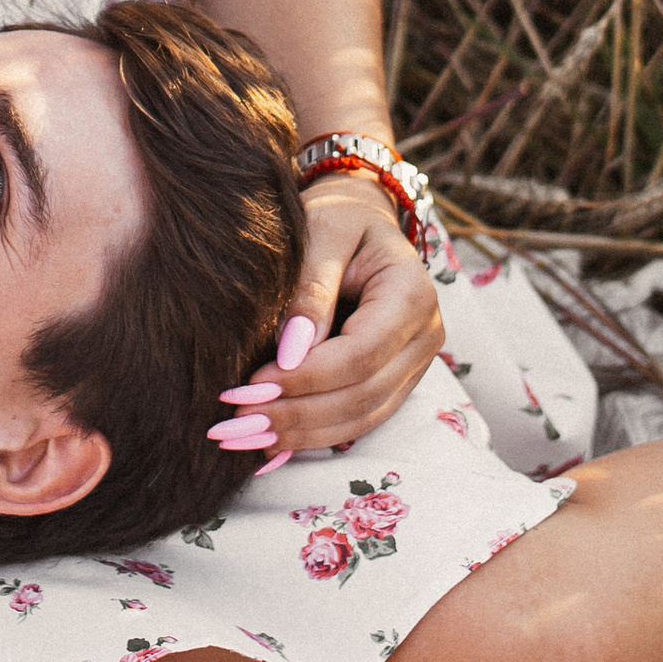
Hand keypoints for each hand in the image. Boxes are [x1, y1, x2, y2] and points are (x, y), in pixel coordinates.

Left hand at [218, 182, 444, 462]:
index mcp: (413, 294)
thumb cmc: (338, 219)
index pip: (361, 353)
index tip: (252, 384)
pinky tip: (270, 442)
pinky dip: (314, 434)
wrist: (360, 221)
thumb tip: (290, 351)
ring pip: (362, 418)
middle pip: (362, 395)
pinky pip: (359, 421)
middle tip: (237, 420)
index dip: (307, 377)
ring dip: (302, 434)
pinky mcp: (394, 382)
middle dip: (297, 414)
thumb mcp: (322, 232)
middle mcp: (425, 337)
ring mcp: (414, 365)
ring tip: (244, 438)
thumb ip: (310, 286)